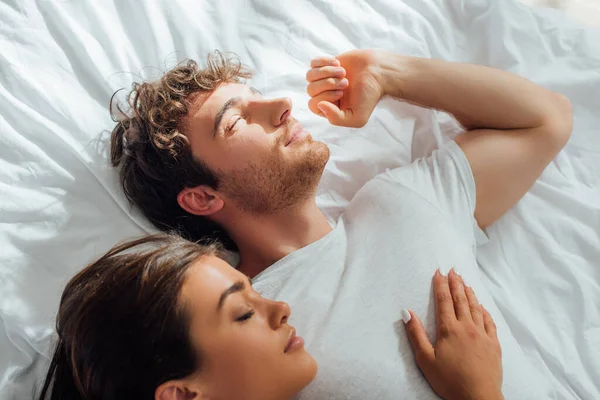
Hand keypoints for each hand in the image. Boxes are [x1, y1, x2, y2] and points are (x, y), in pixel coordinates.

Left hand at [306, 50, 383, 127]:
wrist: (378, 73)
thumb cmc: (369, 96)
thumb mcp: (357, 117)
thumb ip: (336, 119)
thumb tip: (320, 105)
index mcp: (328, 109)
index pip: (313, 104)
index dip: (326, 96)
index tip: (342, 93)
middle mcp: (324, 94)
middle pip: (310, 89)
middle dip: (329, 84)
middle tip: (346, 82)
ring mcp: (323, 79)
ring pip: (310, 75)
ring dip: (327, 72)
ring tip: (343, 72)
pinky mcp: (326, 64)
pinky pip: (313, 63)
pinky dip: (324, 62)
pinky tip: (338, 63)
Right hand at [403, 269, 503, 399]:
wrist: (479, 397)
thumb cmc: (449, 381)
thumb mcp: (425, 359)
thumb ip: (416, 334)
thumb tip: (407, 312)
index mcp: (449, 329)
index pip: (444, 301)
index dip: (441, 285)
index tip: (439, 272)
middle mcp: (467, 327)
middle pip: (461, 300)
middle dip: (456, 283)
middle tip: (453, 270)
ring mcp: (483, 335)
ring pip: (476, 308)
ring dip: (470, 293)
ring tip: (466, 282)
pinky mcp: (494, 344)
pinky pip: (490, 322)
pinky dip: (485, 311)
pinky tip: (482, 307)